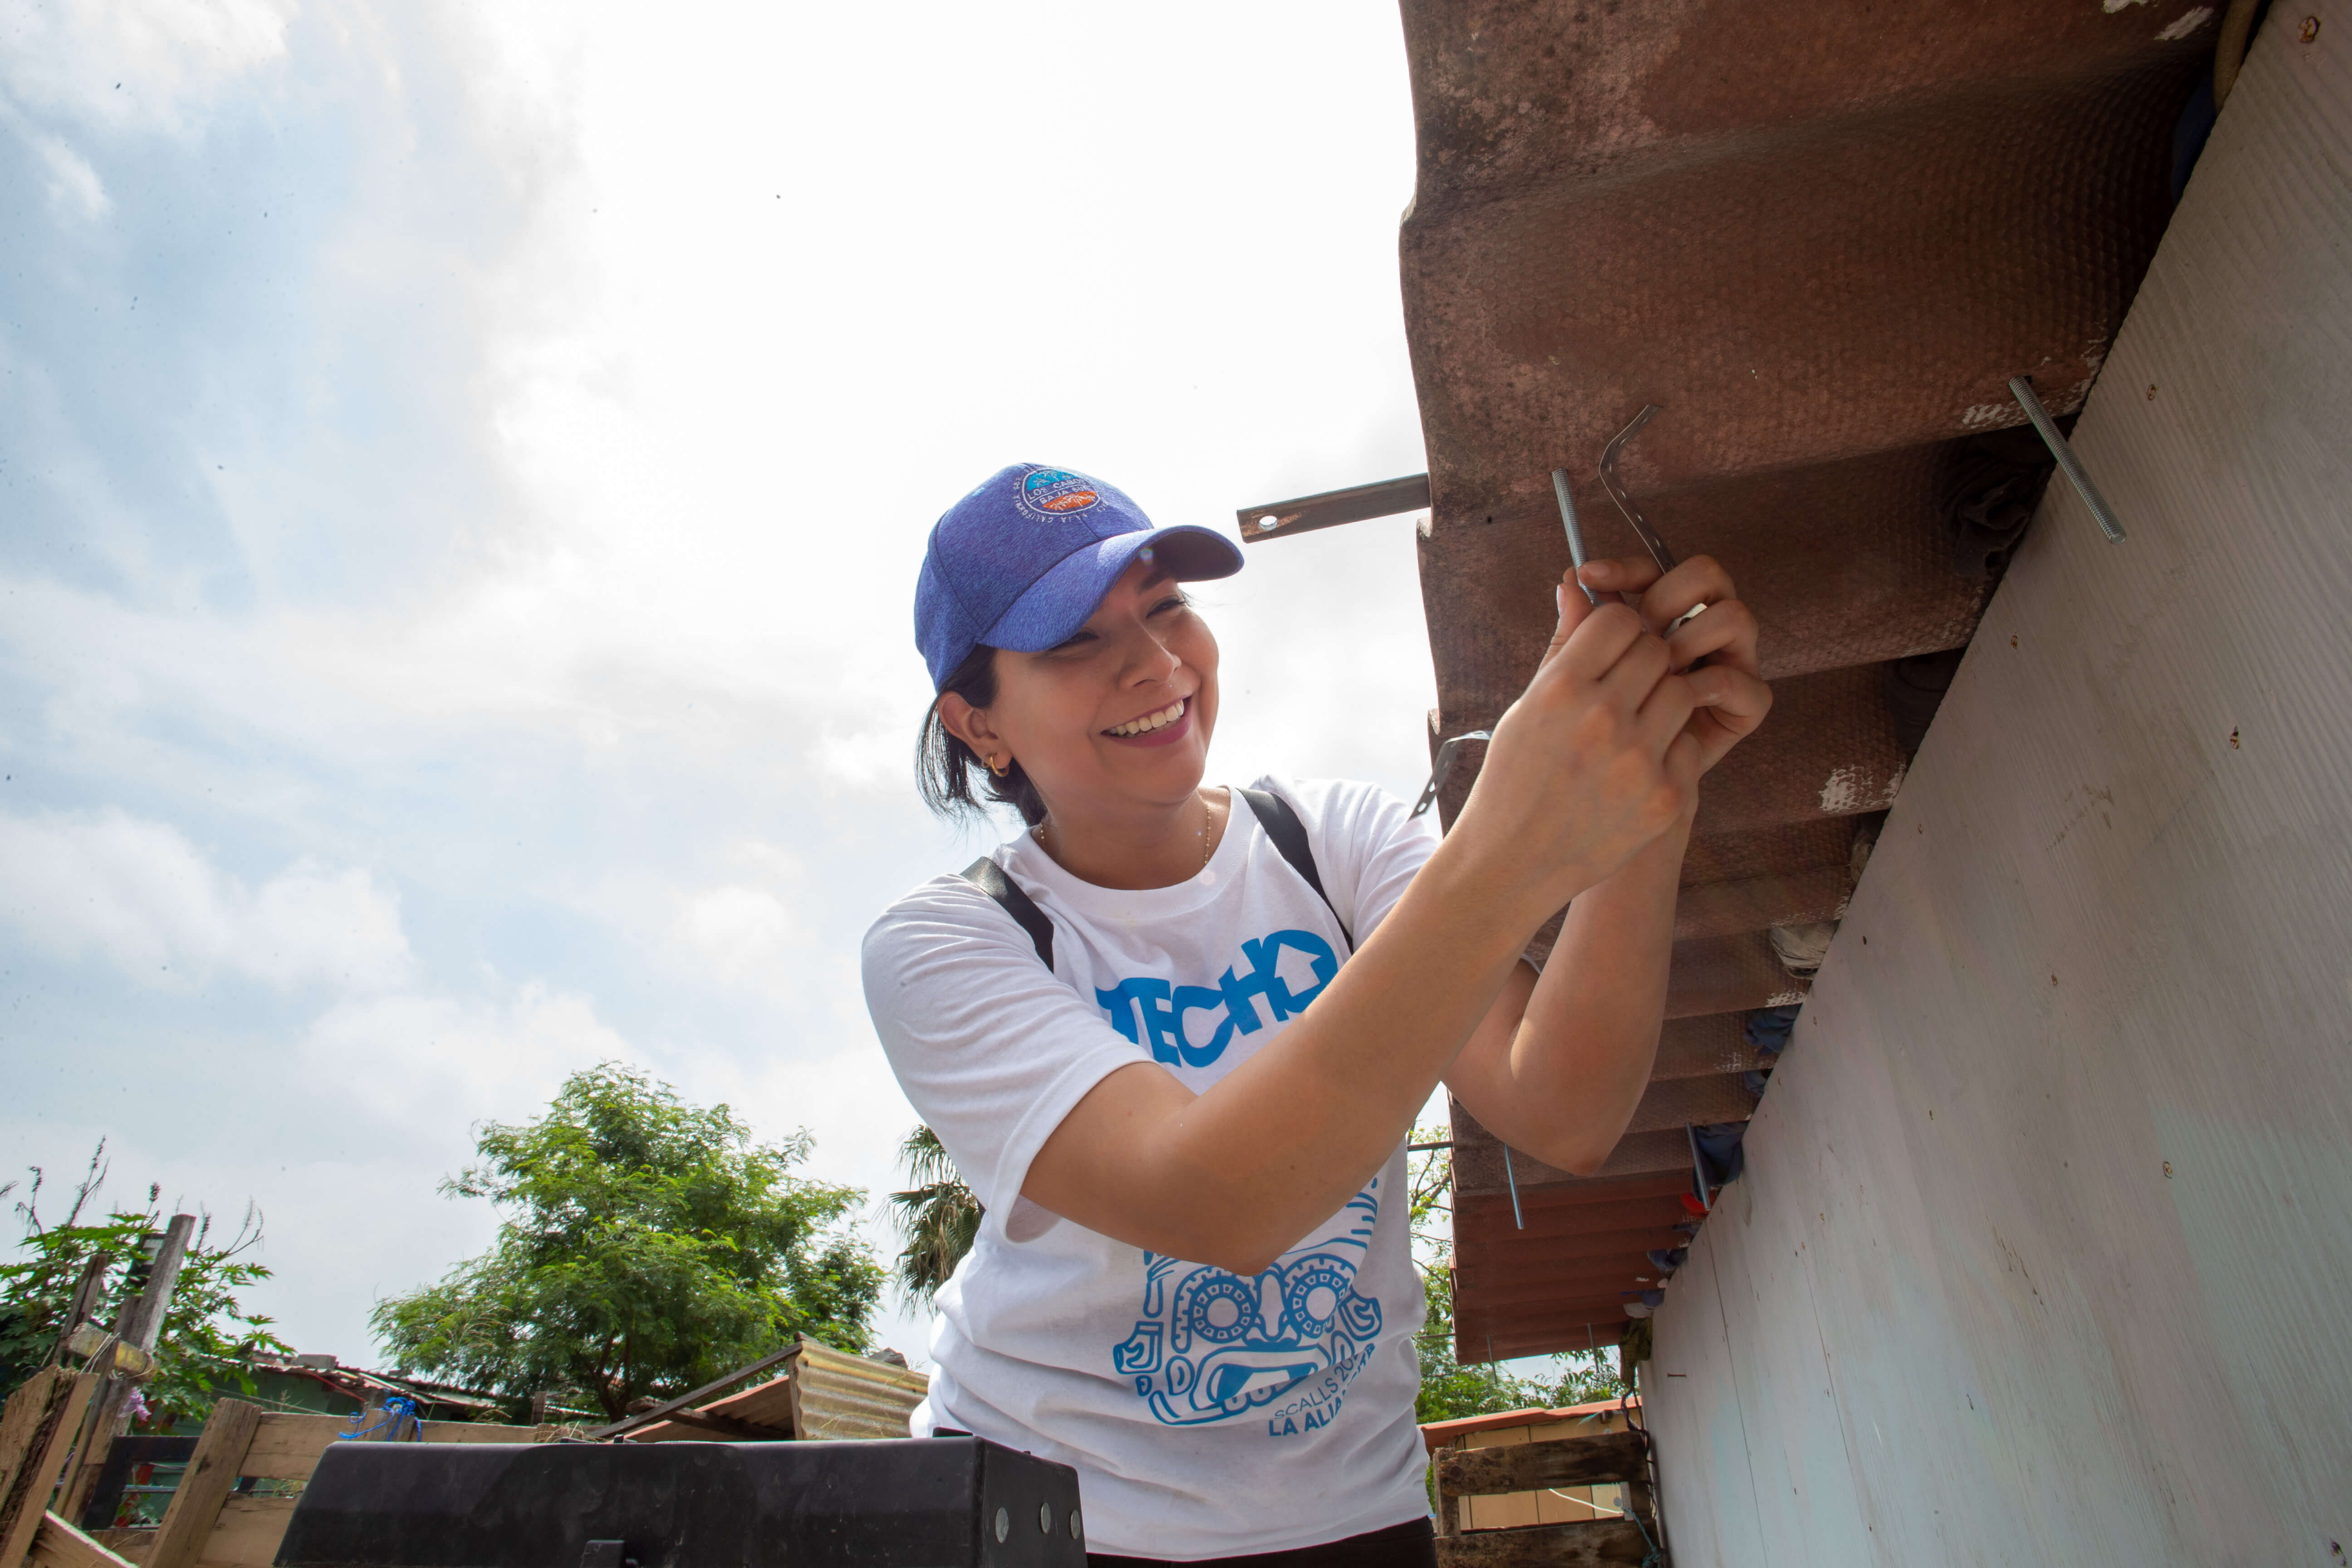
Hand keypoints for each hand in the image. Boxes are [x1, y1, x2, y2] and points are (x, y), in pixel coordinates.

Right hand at [1447, 576, 1695, 912]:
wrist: (1512, 864)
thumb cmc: (1513, 778)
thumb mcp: (1526, 707)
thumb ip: (1563, 646)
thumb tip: (1578, 582)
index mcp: (1561, 689)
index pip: (1619, 619)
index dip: (1619, 628)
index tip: (1610, 647)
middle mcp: (1603, 719)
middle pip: (1657, 649)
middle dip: (1644, 659)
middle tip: (1626, 684)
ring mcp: (1639, 760)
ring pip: (1680, 690)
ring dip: (1661, 699)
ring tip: (1633, 723)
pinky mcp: (1665, 796)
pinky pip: (1687, 742)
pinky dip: (1668, 748)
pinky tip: (1635, 767)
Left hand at [1579, 554, 1771, 776]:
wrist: (1601, 798)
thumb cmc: (1581, 738)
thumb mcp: (1570, 682)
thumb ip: (1577, 634)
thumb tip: (1568, 578)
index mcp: (1658, 618)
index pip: (1654, 571)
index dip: (1627, 569)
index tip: (1589, 576)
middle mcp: (1697, 633)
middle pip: (1707, 576)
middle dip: (1666, 596)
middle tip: (1636, 630)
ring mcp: (1727, 665)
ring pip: (1735, 616)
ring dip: (1693, 636)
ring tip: (1660, 667)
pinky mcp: (1743, 708)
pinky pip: (1746, 683)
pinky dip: (1713, 683)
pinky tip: (1678, 697)